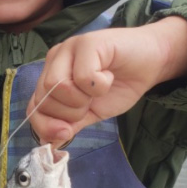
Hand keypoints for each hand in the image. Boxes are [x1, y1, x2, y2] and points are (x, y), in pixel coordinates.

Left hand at [27, 17, 186, 147]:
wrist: (152, 62)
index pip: (34, 106)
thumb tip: (49, 144)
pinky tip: (109, 75)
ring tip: (99, 88)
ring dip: (83, 99)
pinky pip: (83, 77)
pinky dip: (100, 85)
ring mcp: (70, 48)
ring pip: (58, 87)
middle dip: (70, 113)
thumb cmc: (120, 84)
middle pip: (44, 99)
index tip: (67, 133)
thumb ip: (69, 125)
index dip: (47, 125)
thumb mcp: (90, 112)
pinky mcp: (88, 43)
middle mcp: (55, 60)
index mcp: (51, 75)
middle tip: (91, 102)